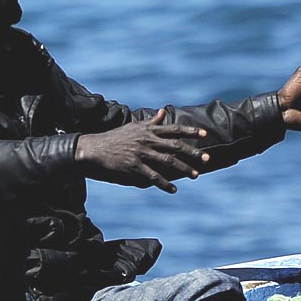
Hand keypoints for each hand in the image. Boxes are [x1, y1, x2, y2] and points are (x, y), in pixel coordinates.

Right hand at [75, 109, 210, 192]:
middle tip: (206, 159)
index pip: (174, 129)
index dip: (190, 132)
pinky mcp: (134, 167)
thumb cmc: (114, 137)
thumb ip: (151, 121)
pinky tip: (173, 189)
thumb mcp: (133, 126)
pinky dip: (165, 183)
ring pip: (168, 162)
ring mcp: (141, 154)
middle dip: (193, 153)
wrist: (94, 149)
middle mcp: (147, 141)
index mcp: (149, 131)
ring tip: (195, 175)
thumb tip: (163, 111)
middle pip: (176, 146)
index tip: (204, 135)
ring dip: (184, 169)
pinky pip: (153, 177)